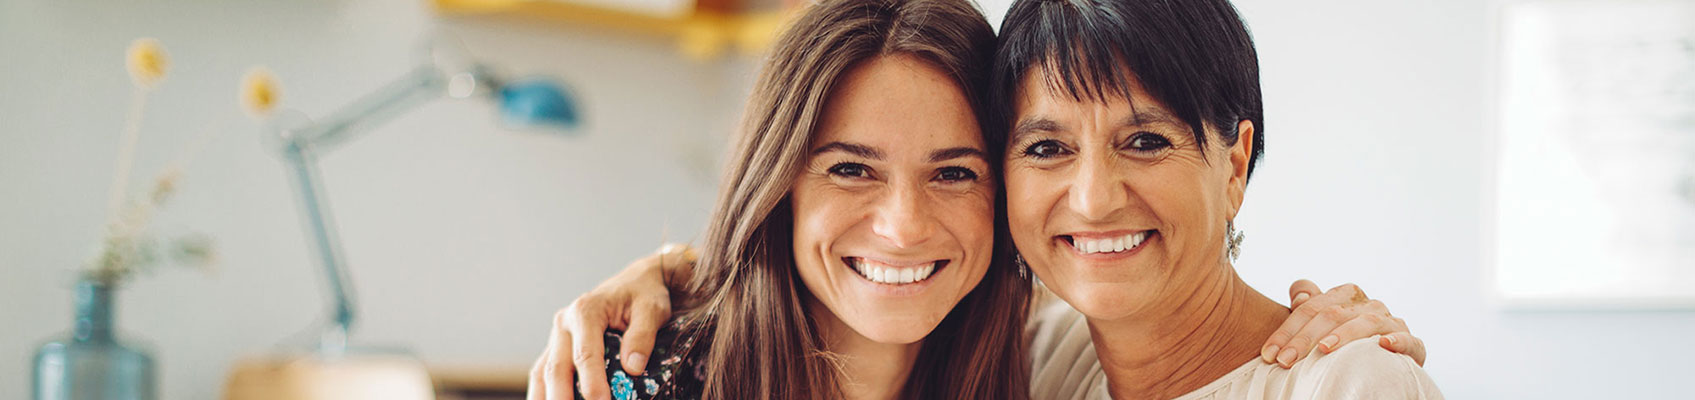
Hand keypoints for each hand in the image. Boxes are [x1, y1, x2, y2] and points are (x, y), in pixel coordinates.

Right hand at [527, 245, 696, 399]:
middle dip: (562, 398)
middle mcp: (564, 323)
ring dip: (546, 398)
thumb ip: (642, 336)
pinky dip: (543, 393)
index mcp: (586, 311)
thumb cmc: (644, 296)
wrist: (635, 283)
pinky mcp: (557, 348)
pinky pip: (543, 373)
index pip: (585, 353)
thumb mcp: (651, 309)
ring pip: (543, 372)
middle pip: (556, 367)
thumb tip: (633, 367)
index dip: (591, 382)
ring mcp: (557, 336)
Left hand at [1259, 280, 1426, 368]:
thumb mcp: (1322, 323)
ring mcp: (1392, 322)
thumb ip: (1308, 306)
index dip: (1287, 329)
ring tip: (1324, 349)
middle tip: (1284, 361)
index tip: (1269, 353)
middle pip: (1333, 314)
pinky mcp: (1413, 344)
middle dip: (1305, 339)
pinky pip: (1408, 339)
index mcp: (1346, 295)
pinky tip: (1382, 345)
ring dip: (1344, 336)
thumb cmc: (1343, 342)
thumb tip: (1299, 294)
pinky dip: (1396, 341)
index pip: (1311, 307)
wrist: (1380, 364)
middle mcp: (1369, 305)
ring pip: (1366, 322)